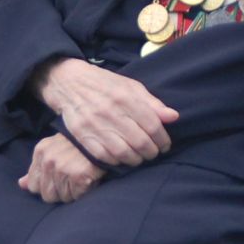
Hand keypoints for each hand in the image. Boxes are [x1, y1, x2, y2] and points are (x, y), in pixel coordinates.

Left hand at [18, 134, 103, 203]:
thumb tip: (21, 185)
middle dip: (60, 192)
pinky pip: (76, 196)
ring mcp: (63, 168)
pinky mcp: (78, 175)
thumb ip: (36, 169)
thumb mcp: (54, 150)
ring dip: (73, 191)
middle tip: (72, 178)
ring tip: (81, 176)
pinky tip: (88, 178)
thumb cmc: (79, 144)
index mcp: (41, 151)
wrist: (104, 136)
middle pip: (47, 195)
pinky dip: (84, 191)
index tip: (59, 178)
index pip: (33, 186)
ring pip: (63, 197)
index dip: (47, 186)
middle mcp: (49, 160)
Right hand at [35, 58, 177, 165]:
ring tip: (139, 156)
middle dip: (151, 152)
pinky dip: (117, 161)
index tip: (164, 144)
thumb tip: (173, 117)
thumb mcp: (131, 87)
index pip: (152, 126)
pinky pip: (104, 157)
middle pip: (140, 142)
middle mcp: (110, 112)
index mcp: (125, 97)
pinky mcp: (82, 136)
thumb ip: (153, 103)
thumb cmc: (105, 85)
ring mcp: (94, 125)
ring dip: (136, 159)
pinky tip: (122, 157)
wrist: (69, 83)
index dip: (163, 139)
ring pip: (123, 153)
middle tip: (153, 153)